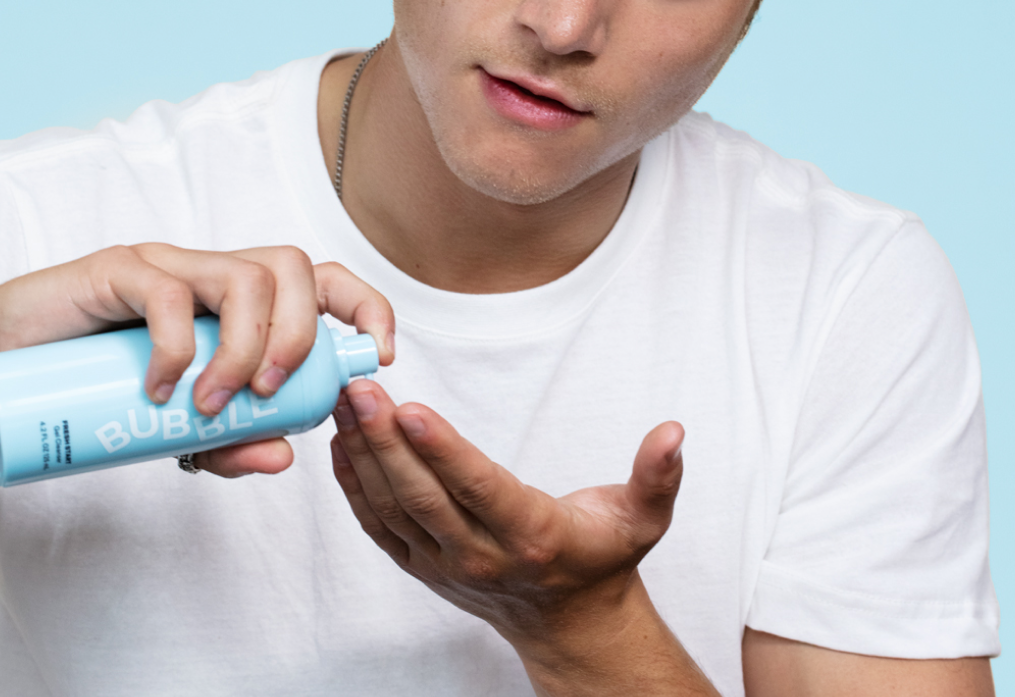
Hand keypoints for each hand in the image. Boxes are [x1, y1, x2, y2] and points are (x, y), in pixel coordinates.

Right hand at [0, 243, 393, 475]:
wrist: (8, 367)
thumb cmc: (107, 390)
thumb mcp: (180, 432)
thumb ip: (232, 442)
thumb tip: (286, 456)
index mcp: (246, 301)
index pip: (324, 278)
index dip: (366, 306)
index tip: (381, 356)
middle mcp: (216, 270)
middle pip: (294, 269)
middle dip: (300, 336)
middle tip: (267, 394)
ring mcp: (171, 264)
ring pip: (245, 277)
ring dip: (245, 347)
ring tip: (211, 403)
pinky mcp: (123, 268)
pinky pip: (169, 293)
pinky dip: (178, 348)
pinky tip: (160, 393)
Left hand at [330, 380, 698, 691]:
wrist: (571, 624)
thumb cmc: (603, 558)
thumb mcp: (643, 519)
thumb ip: (657, 474)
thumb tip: (674, 431)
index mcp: (532, 536)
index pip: (480, 488)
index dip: (443, 450)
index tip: (411, 409)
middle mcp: (482, 556)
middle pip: (423, 496)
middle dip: (385, 441)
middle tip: (360, 390)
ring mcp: (446, 567)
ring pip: (393, 509)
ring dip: (363, 455)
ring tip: (344, 404)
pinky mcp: (424, 569)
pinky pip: (380, 528)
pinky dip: (355, 489)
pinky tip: (341, 445)